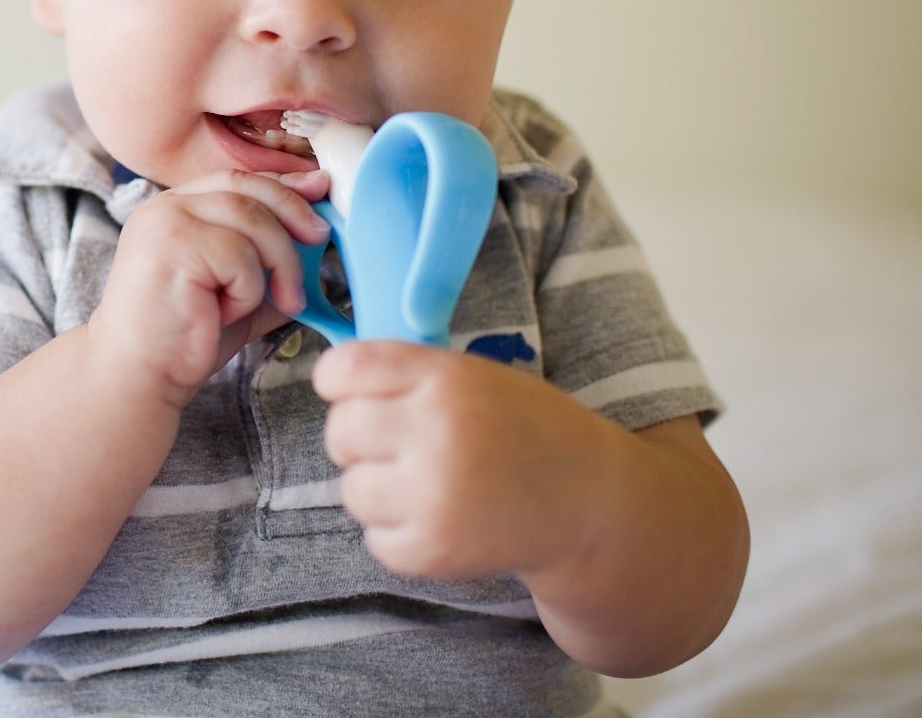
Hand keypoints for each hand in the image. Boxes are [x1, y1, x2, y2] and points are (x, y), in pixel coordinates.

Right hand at [92, 169, 330, 408]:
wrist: (139, 375)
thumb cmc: (185, 338)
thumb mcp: (241, 289)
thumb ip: (270, 260)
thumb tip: (317, 234)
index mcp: (177, 208)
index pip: (238, 179)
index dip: (284, 185)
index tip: (319, 191)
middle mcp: (166, 206)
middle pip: (247, 188)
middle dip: (293, 213)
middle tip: (318, 241)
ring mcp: (166, 222)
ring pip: (252, 220)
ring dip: (276, 265)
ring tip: (273, 300)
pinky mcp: (171, 246)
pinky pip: (239, 256)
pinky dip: (247, 290)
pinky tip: (225, 312)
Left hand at [313, 340, 620, 580]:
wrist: (590, 501)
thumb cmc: (522, 429)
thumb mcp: (473, 377)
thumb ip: (407, 374)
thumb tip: (331, 379)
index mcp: (446, 379)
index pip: (345, 370)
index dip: (337, 382)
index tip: (350, 392)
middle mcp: (437, 432)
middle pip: (340, 431)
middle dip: (360, 440)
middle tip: (400, 445)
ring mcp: (434, 496)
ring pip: (352, 490)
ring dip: (378, 490)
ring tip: (427, 485)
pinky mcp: (434, 550)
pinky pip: (375, 539)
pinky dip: (399, 534)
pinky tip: (441, 519)